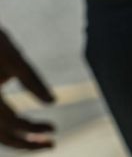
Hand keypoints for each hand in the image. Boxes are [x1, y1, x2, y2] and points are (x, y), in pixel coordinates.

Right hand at [0, 29, 54, 149]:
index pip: (10, 122)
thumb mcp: (14, 58)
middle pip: (1, 135)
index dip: (33, 128)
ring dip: (18, 139)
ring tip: (44, 139)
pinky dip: (10, 128)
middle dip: (26, 143)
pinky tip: (27, 126)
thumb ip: (31, 80)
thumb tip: (52, 102)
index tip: (54, 129)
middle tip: (52, 145)